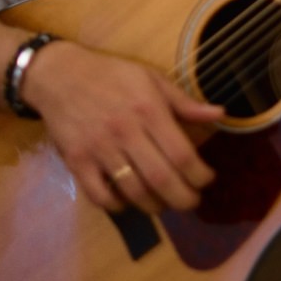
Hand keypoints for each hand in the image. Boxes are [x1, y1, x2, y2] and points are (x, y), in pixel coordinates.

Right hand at [23, 40, 224, 214]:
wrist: (60, 75)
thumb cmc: (112, 76)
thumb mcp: (152, 79)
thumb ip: (185, 102)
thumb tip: (220, 114)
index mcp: (148, 110)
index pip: (182, 154)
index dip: (199, 174)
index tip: (206, 180)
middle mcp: (125, 131)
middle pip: (161, 178)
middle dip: (183, 198)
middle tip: (191, 203)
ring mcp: (99, 149)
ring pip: (132, 191)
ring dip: (154, 206)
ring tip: (164, 204)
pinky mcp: (77, 161)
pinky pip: (99, 195)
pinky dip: (117, 205)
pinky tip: (128, 201)